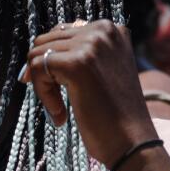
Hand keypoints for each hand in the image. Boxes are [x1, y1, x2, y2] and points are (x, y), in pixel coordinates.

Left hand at [20, 20, 156, 167]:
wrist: (132, 142)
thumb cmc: (115, 114)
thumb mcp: (103, 71)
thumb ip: (80, 51)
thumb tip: (40, 46)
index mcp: (112, 28)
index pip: (61, 33)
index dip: (54, 61)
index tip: (60, 87)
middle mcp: (103, 30)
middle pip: (46, 41)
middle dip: (45, 73)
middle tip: (59, 103)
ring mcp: (91, 44)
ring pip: (37, 54)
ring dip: (43, 85)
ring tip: (60, 110)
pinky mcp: (77, 63)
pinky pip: (37, 68)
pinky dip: (42, 94)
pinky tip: (60, 114)